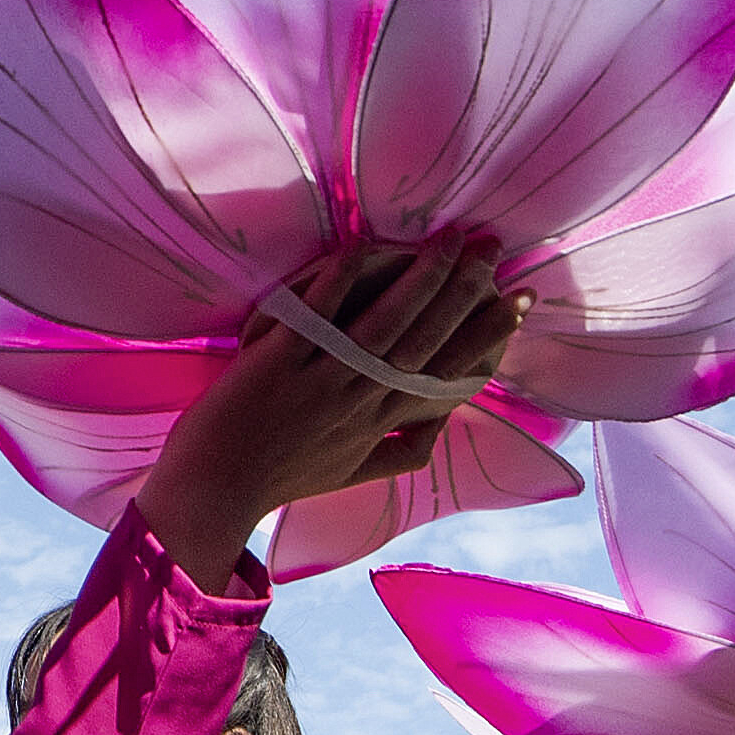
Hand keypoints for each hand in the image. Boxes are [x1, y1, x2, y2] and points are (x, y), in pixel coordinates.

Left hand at [128, 241, 526, 587]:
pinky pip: (316, 317)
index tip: (520, 302)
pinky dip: (340, 283)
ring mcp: (321, 382)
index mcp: (382, 423)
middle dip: (467, 292)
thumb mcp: (352, 475)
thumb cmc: (280, 479)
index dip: (489, 336)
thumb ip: (401, 452)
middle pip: (427, 341)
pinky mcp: (277, 366)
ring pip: (385, 327)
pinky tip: (366, 249)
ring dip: (421, 280)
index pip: (450, 374)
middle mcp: (361, 401)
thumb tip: (443, 431)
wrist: (214, 492)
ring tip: (450, 241)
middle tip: (495, 248)